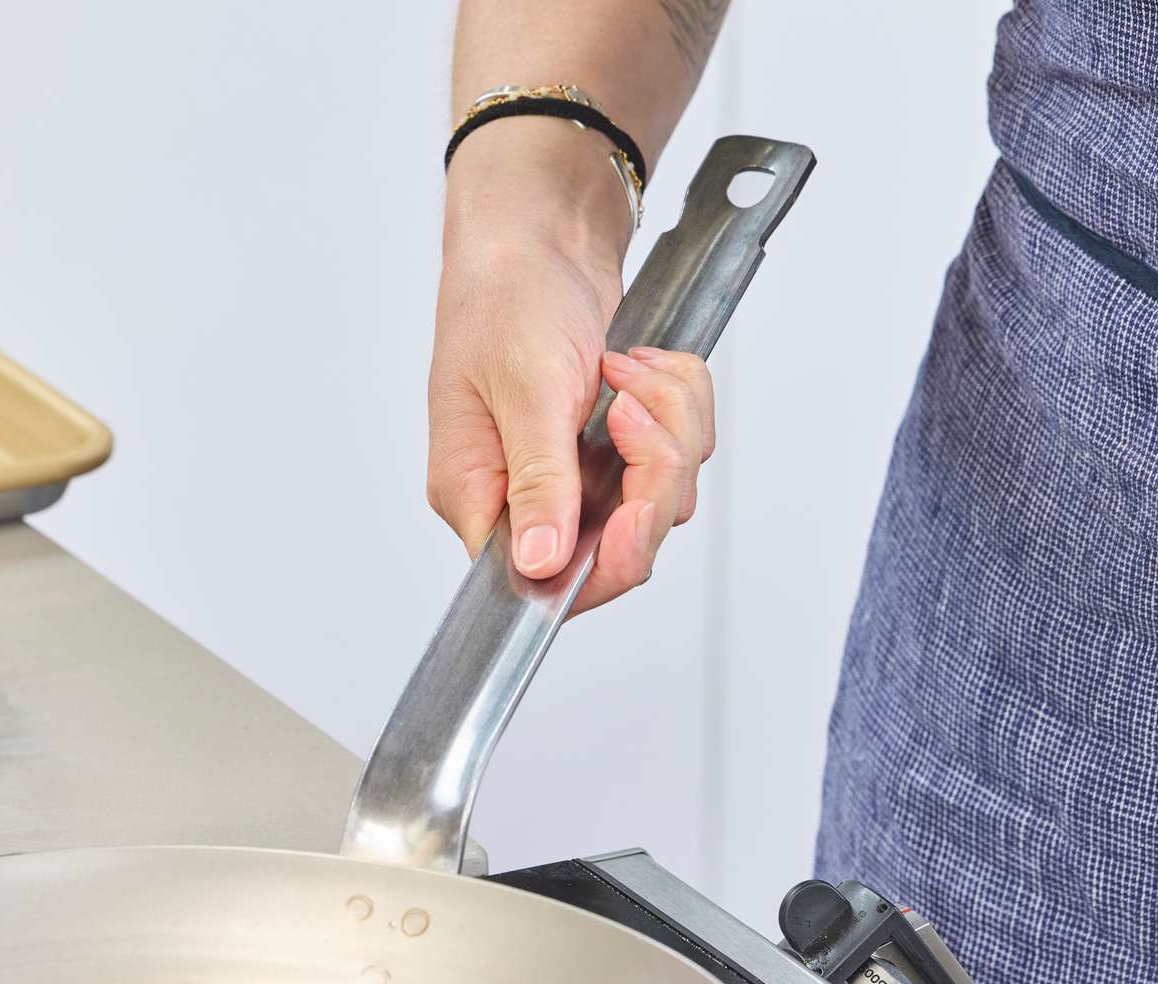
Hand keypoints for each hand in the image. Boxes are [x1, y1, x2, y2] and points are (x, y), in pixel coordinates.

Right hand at [427, 118, 714, 612]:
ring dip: (669, 425)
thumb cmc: (505, 295)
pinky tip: (643, 365)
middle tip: (631, 408)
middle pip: (622, 542)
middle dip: (652, 471)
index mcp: (478, 495)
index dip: (608, 559)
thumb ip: (537, 482)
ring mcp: (574, 471)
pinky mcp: (612, 445)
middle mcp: (524, 495)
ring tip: (631, 370)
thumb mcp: (522, 388)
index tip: (638, 510)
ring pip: (663, 495)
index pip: (547, 579)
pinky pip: (678, 453)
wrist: (539, 231)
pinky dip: (678, 404)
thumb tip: (539, 564)